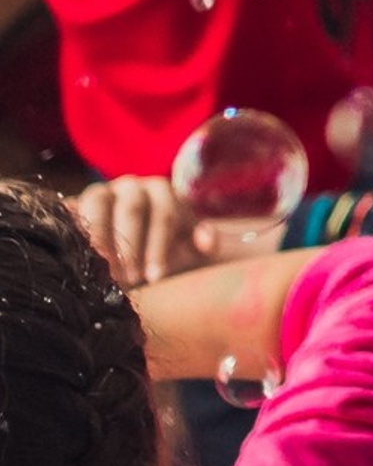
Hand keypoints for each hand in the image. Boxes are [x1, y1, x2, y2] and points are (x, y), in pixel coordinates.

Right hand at [75, 175, 208, 286]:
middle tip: (129, 279)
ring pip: (99, 207)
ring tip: (102, 270)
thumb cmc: (158, 251)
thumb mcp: (183, 249)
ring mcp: (100, 192)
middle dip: (132, 247)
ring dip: (100, 239)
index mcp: (162, 192)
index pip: (165, 215)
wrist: (122, 251)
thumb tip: (208, 242)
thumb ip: (201, 243)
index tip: (156, 277)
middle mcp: (132, 186)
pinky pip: (70, 213)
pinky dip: (74, 231)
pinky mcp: (73, 205)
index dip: (160, 246)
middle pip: (133, 210)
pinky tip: (74, 256)